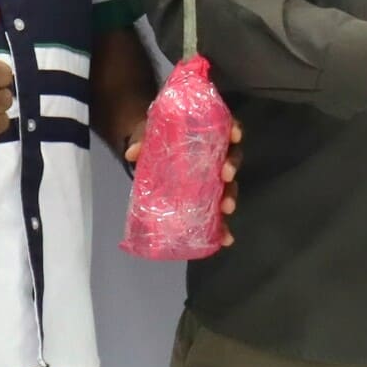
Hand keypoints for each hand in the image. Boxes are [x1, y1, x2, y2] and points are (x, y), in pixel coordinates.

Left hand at [126, 122, 243, 248]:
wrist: (145, 158)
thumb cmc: (153, 141)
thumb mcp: (146, 136)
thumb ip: (142, 140)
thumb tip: (132, 152)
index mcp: (206, 135)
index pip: (226, 128)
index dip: (235, 131)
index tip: (235, 136)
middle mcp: (214, 156)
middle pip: (232, 158)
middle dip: (232, 167)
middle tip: (226, 175)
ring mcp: (211, 179)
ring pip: (228, 186)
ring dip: (230, 197)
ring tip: (226, 208)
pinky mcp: (204, 200)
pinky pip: (218, 213)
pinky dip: (223, 227)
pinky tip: (226, 238)